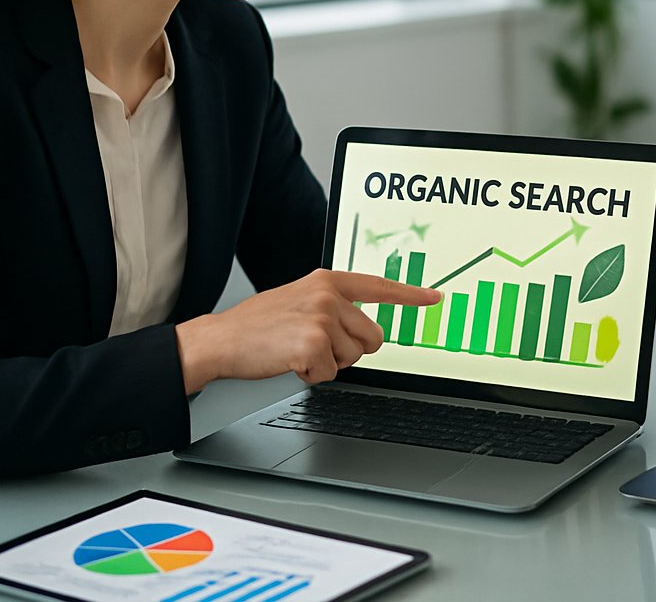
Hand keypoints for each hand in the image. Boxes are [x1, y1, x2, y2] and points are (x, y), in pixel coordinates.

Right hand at [175, 270, 440, 393]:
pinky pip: (331, 374)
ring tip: (297, 350)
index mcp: (327, 281)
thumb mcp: (298, 299)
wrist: (220, 340)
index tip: (434, 297)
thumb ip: (331, 304)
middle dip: (349, 350)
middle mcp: (328, 295)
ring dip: (328, 363)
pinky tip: (289, 361)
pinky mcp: (313, 344)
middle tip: (316, 346)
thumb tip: (362, 325)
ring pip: (353, 357)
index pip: (379, 286)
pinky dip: (311, 375)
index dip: (410, 295)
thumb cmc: (257, 325)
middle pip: (372, 337)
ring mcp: (322, 318)